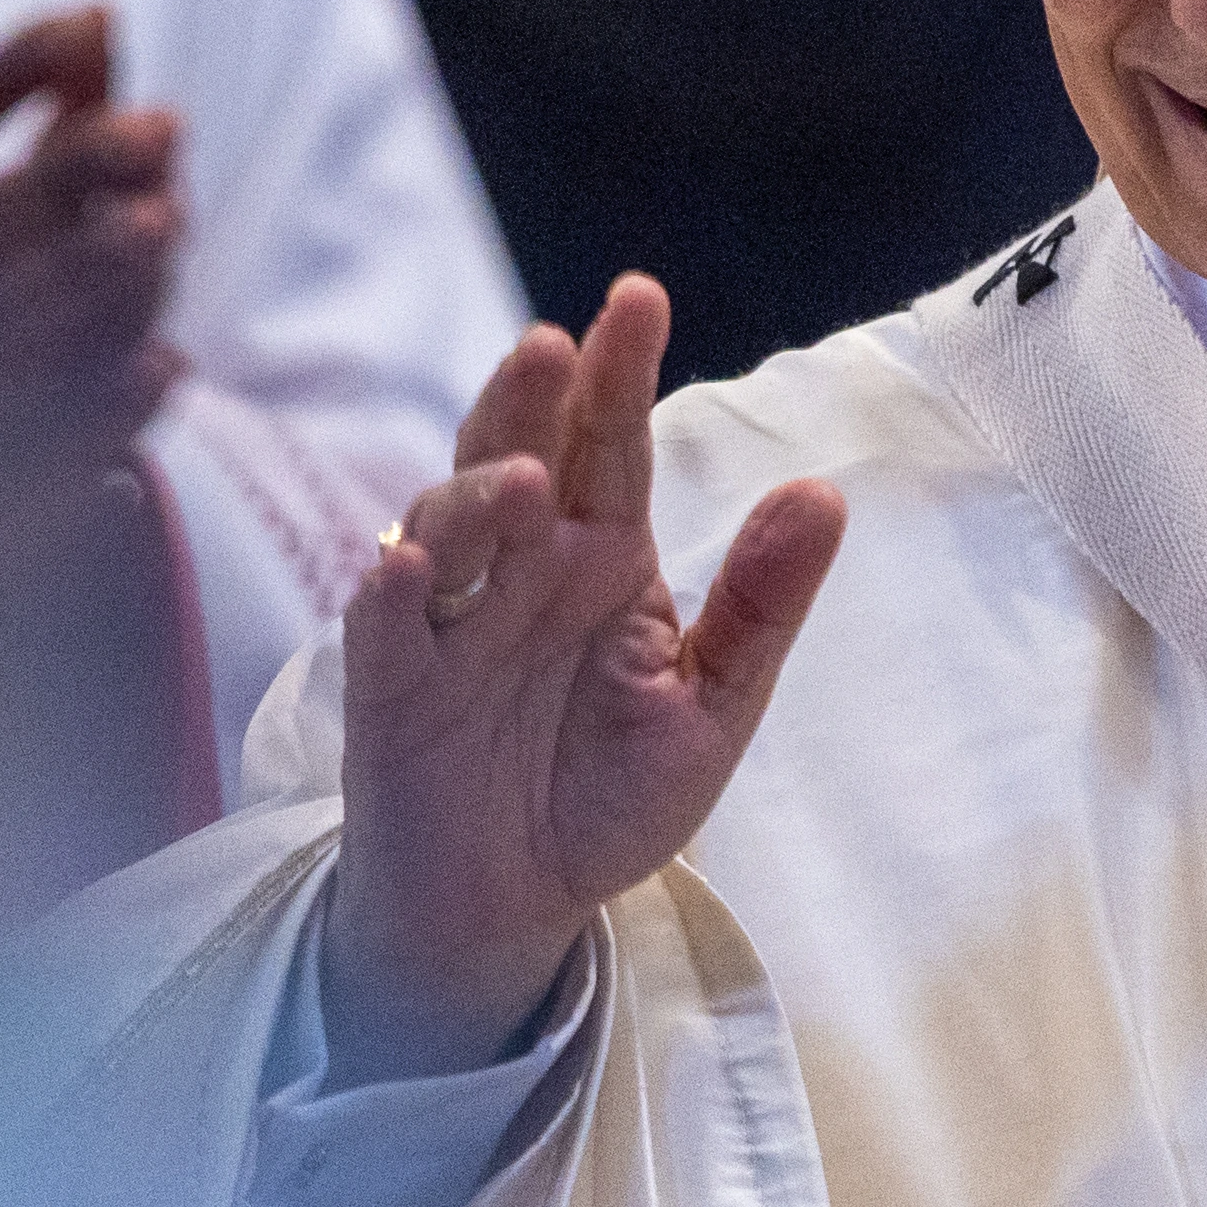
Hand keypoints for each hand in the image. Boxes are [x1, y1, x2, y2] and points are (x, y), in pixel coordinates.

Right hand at [318, 278, 846, 1082]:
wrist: (516, 907)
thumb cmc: (607, 793)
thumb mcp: (710, 705)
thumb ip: (759, 604)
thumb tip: (823, 493)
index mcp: (602, 557)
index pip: (611, 445)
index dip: (618, 372)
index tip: (637, 298)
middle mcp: (521, 569)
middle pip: (518, 456)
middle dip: (531, 399)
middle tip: (554, 344)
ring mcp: (450, 621)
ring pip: (447, 526)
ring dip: (475, 493)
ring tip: (521, 478)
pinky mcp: (391, 689)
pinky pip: (384, 627)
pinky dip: (392, 590)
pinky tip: (410, 562)